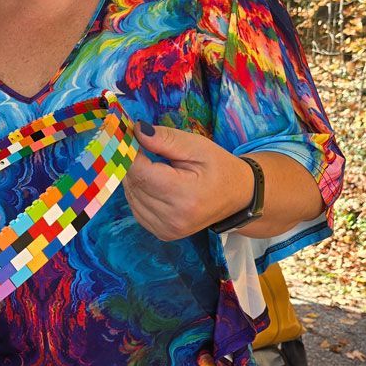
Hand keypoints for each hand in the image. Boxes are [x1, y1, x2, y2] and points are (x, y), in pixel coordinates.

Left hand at [124, 122, 254, 240]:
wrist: (237, 197)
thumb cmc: (219, 167)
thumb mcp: (196, 146)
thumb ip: (165, 139)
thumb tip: (136, 131)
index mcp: (185, 195)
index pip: (140, 172)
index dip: (129, 153)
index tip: (129, 137)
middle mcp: (173, 218)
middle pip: (133, 184)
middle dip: (130, 163)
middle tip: (139, 146)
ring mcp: (166, 229)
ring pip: (131, 196)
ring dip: (134, 178)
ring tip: (151, 165)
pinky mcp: (162, 233)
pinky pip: (136, 208)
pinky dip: (138, 192)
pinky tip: (153, 182)